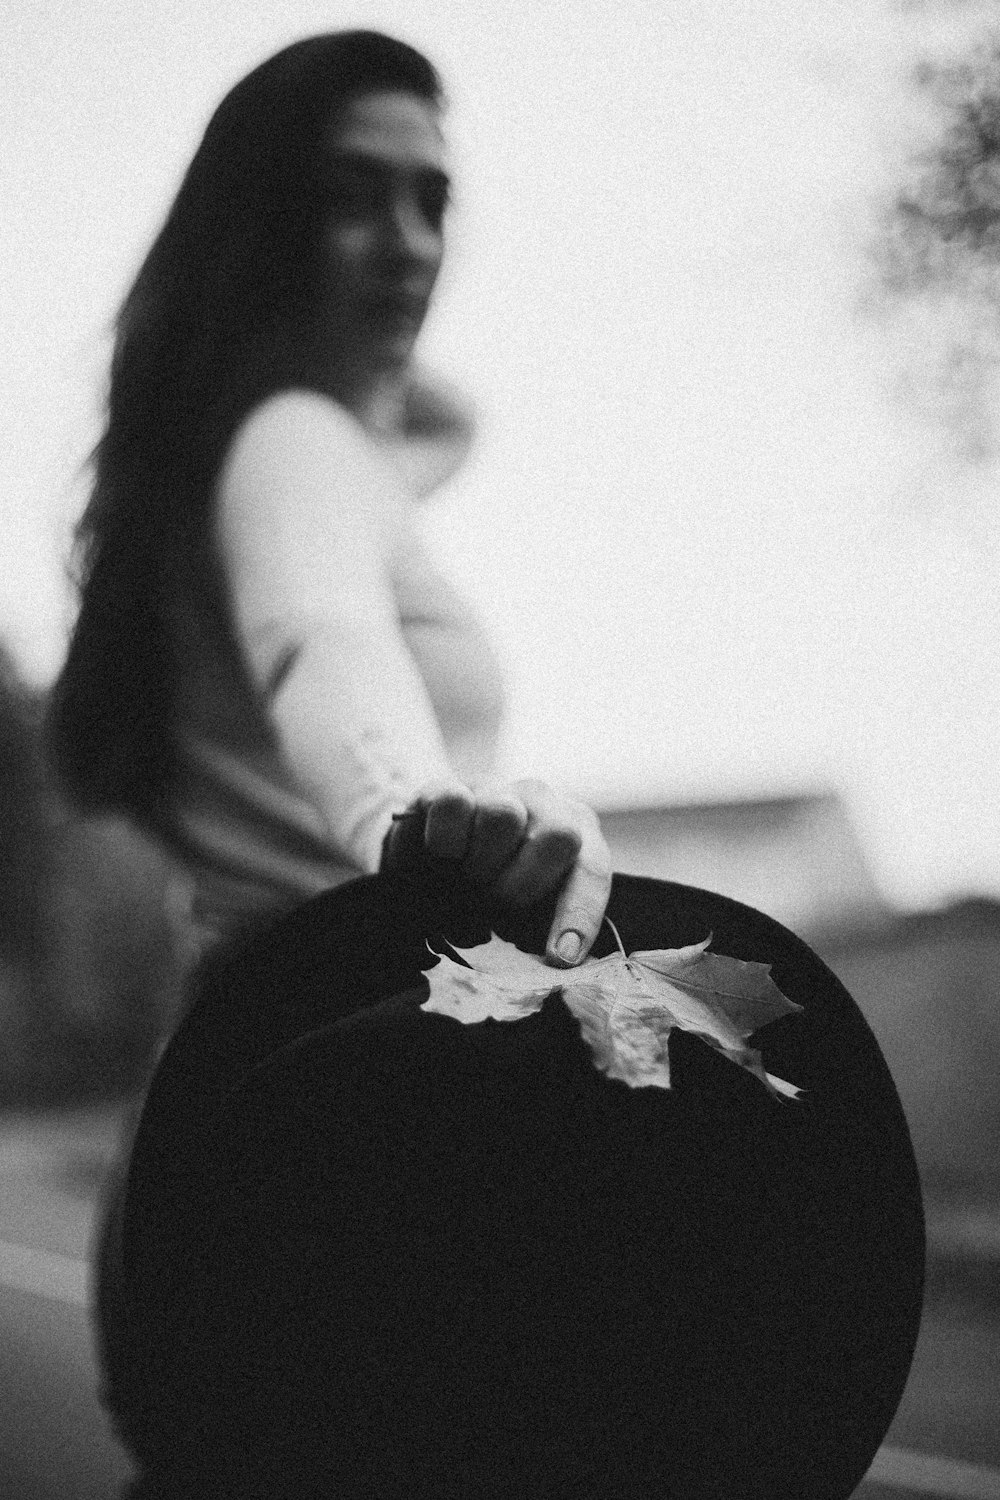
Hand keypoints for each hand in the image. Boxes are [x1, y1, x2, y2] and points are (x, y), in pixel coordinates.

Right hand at [380, 778, 612, 966]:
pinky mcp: (449, 786)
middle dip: (523, 885)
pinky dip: (443, 839)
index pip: (591, 872)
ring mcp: (498, 789)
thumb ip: (542, 929)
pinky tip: (440, 856)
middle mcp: (544, 803)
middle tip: (496, 904)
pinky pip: (453, 805)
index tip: (559, 957)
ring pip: (503, 815)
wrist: (431, 856)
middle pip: (558, 835)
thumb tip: (556, 960)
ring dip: (480, 862)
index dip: (578, 916)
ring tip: (467, 878)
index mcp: (576, 835)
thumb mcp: (525, 912)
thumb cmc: (490, 890)